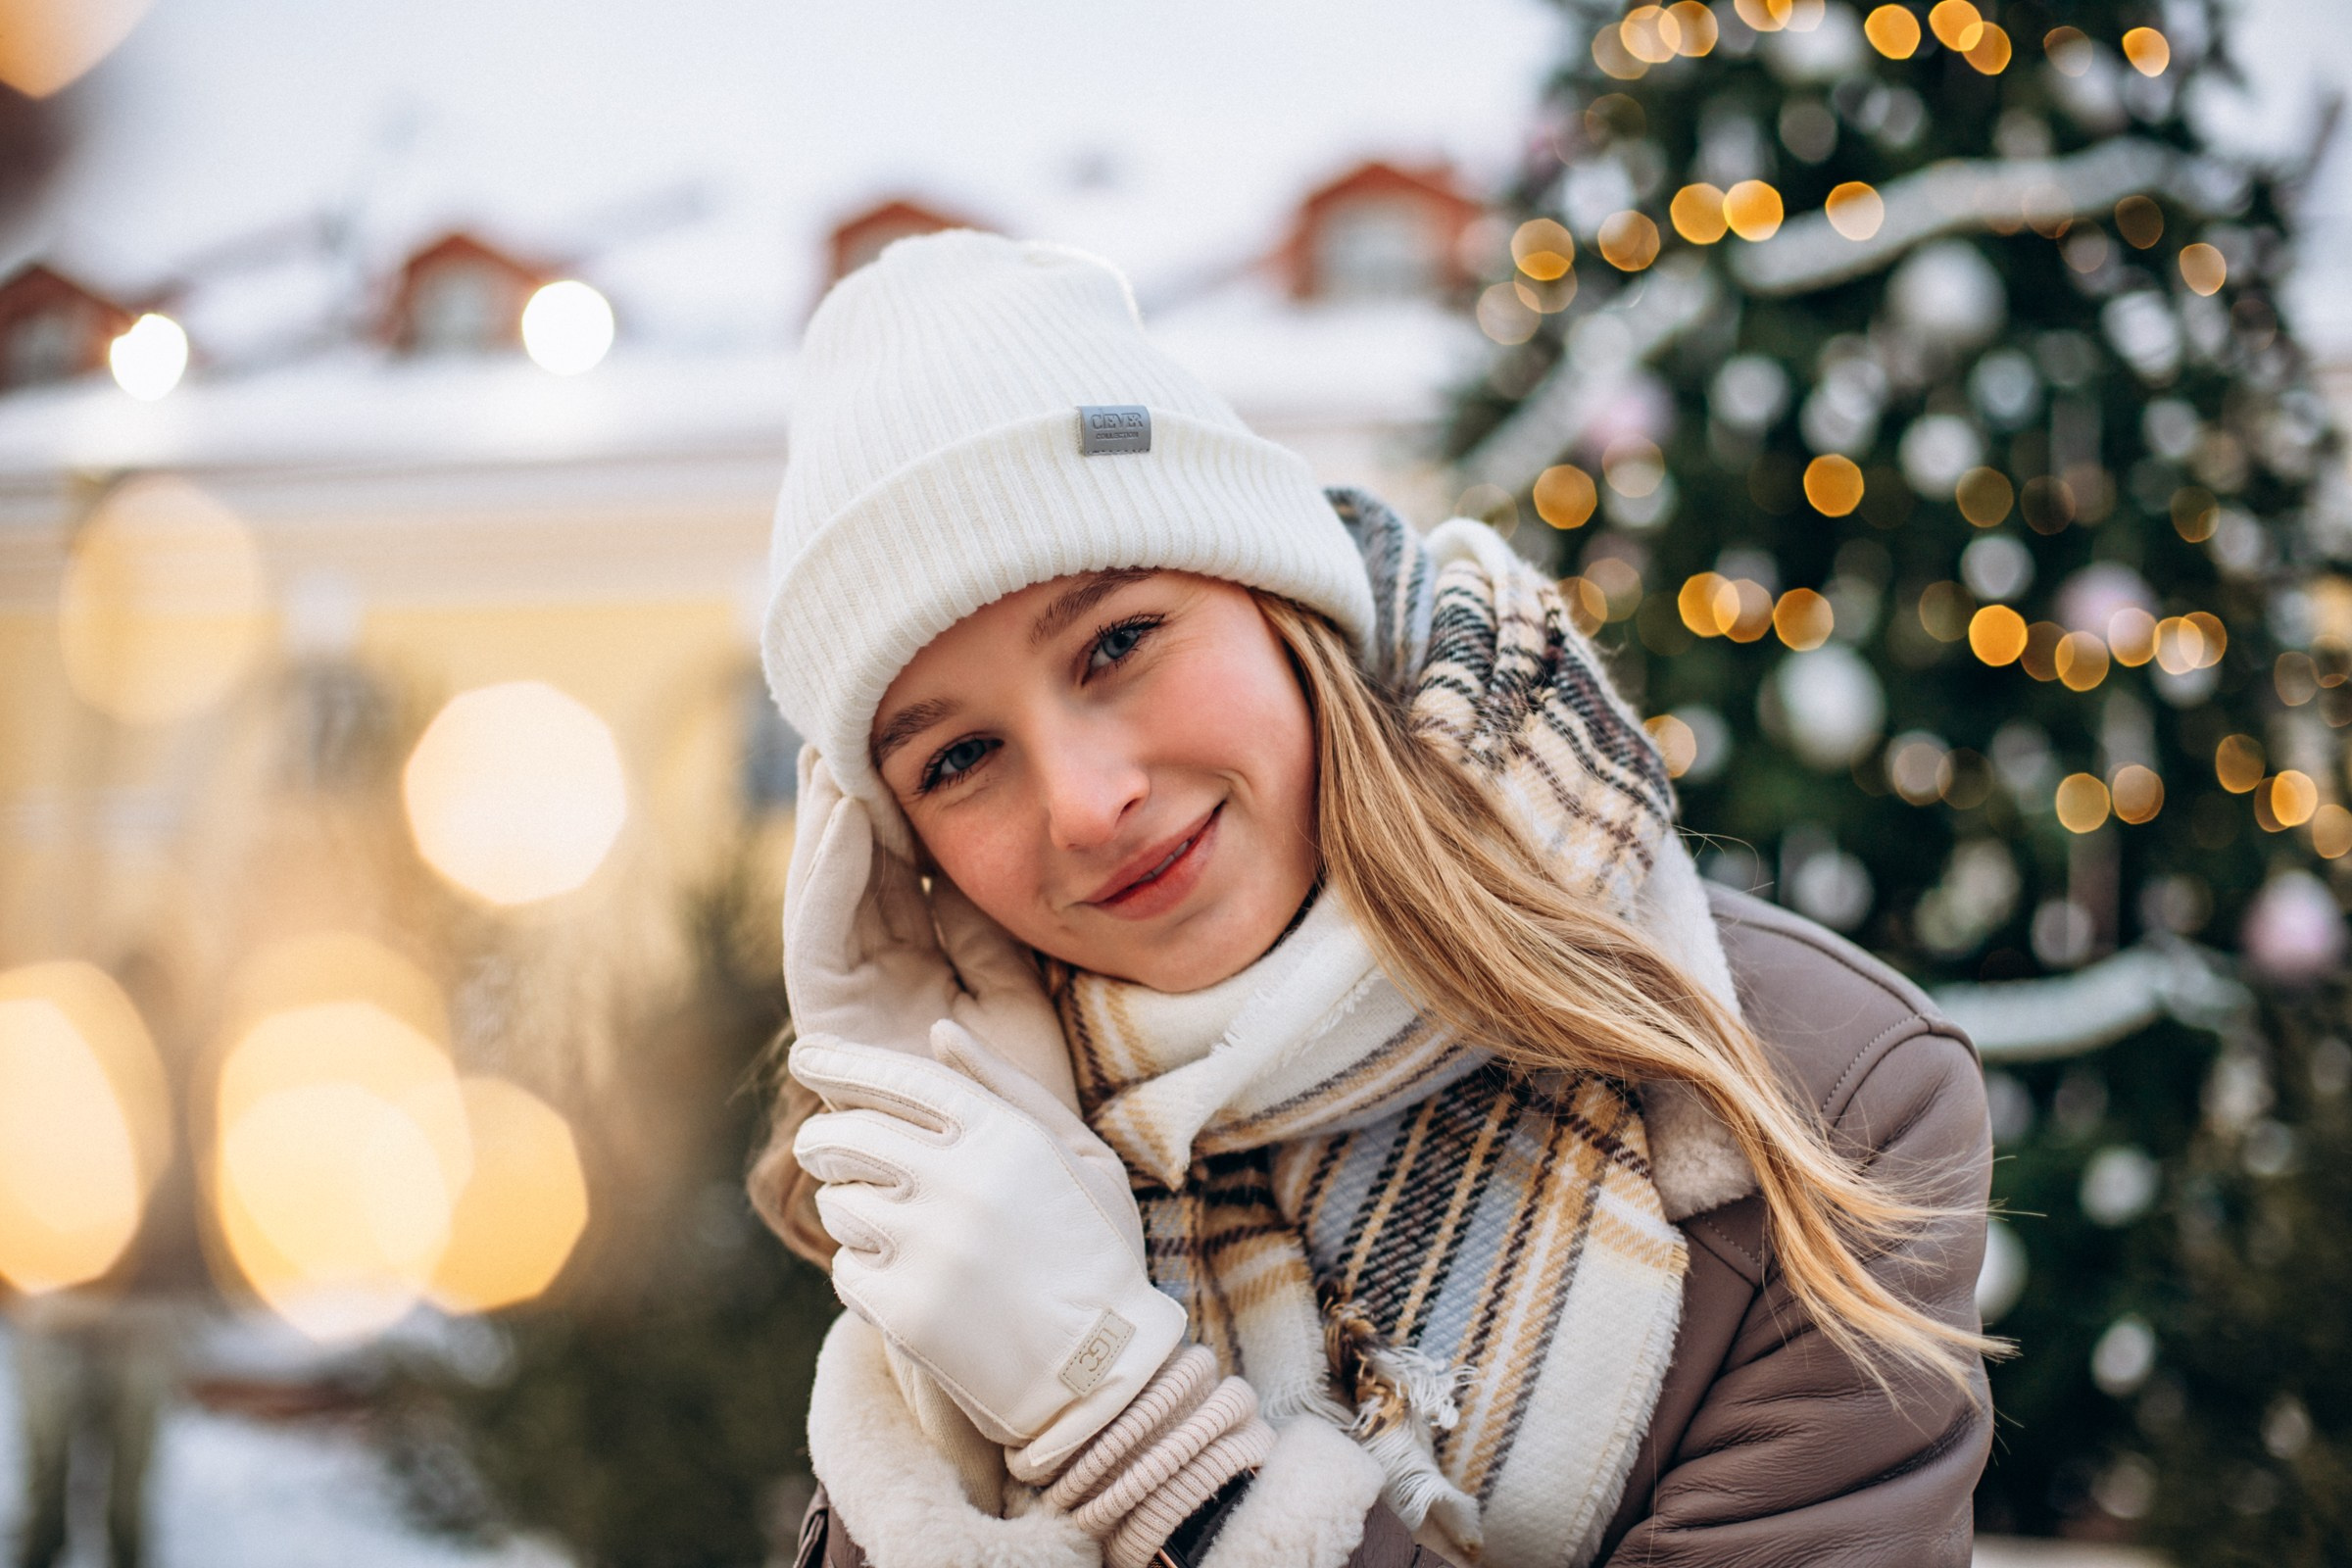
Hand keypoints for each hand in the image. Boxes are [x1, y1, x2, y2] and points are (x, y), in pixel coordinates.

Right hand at [784, 746, 1076, 1109]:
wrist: (1023, 1179)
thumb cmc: (1028, 1099)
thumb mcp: (1018, 992)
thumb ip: (983, 929)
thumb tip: (956, 864)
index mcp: (926, 968)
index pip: (903, 876)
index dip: (898, 813)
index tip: (903, 748)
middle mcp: (880, 978)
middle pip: (856, 875)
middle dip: (849, 803)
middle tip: (849, 725)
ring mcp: (851, 1001)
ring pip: (827, 894)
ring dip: (827, 823)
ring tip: (835, 751)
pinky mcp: (831, 1023)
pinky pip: (821, 935)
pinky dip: (832, 873)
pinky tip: (849, 815)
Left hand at [790, 1027, 1185, 1473]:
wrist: (1106, 1374)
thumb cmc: (1094, 1252)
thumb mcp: (1078, 1156)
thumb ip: (1006, 1087)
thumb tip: (939, 1030)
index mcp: (1003, 1136)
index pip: (897, 1079)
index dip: (841, 1062)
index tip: (803, 1054)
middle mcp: (960, 1184)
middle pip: (843, 1136)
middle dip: (824, 1138)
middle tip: (826, 1146)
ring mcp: (928, 1249)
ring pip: (837, 1204)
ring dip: (853, 1212)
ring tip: (901, 1232)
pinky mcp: (904, 1312)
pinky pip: (846, 1270)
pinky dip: (867, 1274)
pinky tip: (914, 1284)